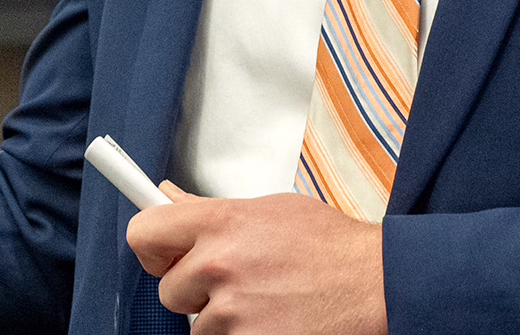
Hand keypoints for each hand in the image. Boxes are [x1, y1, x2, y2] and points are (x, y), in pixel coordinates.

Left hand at [126, 184, 387, 334]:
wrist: (376, 283)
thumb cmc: (330, 245)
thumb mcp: (269, 209)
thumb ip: (212, 210)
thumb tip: (169, 198)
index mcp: (221, 222)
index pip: (143, 233)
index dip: (152, 247)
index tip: (163, 254)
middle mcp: (219, 264)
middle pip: (169, 290)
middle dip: (195, 291)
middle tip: (232, 283)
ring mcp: (232, 311)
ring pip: (198, 326)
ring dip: (223, 321)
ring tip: (264, 302)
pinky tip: (273, 320)